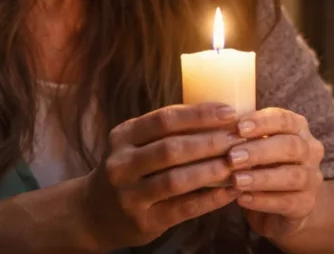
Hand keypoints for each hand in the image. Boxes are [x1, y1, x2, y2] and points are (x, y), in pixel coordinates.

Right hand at [81, 103, 246, 250]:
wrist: (92, 214)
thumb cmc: (129, 170)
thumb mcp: (136, 144)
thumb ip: (168, 131)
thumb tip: (222, 116)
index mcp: (124, 136)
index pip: (165, 119)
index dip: (199, 114)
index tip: (230, 112)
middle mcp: (122, 163)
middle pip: (172, 148)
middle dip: (210, 142)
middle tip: (240, 138)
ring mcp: (128, 194)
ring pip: (176, 180)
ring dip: (211, 170)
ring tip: (238, 164)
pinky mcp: (141, 221)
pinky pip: (181, 208)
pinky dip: (209, 199)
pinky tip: (231, 192)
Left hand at [227, 108, 325, 240]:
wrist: (278, 207)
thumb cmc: (259, 166)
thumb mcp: (253, 146)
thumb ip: (241, 136)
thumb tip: (212, 124)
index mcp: (298, 129)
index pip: (285, 119)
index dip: (263, 122)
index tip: (238, 127)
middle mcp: (311, 151)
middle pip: (291, 146)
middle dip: (260, 151)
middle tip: (232, 157)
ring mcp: (312, 179)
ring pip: (292, 176)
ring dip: (262, 178)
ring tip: (236, 180)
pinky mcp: (306, 205)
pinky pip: (288, 202)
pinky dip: (263, 200)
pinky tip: (242, 199)